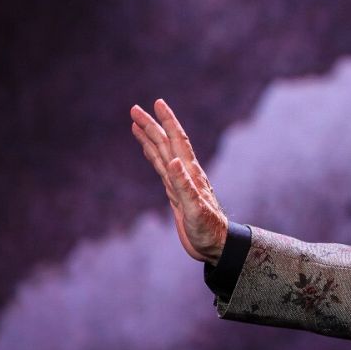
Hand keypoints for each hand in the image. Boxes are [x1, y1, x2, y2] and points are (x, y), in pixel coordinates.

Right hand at [130, 99, 227, 262]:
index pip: (177, 142)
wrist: (216, 246)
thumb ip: (184, 187)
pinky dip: (153, 156)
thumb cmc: (209, 230)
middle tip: (134, 108)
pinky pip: (161, 168)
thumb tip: (172, 161)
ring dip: (149, 137)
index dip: (168, 122)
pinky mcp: (175, 192)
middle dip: (151, 125)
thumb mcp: (195, 210)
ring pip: (161, 153)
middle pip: (165, 143)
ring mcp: (180, 182)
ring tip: (136, 123)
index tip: (158, 103)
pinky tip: (149, 150)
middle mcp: (185, 174)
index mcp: (190, 174)